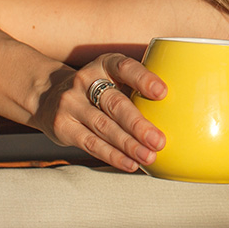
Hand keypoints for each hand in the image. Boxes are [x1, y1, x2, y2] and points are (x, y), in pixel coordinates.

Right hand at [32, 53, 166, 172]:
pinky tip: (130, 163)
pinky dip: (113, 155)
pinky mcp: (63, 126)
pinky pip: (91, 143)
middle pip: (114, 103)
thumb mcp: (114, 76)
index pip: (125, 67)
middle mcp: (85, 80)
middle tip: (159, 140)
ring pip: (103, 127)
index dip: (143, 79)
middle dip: (138, 124)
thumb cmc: (99, 87)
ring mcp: (70, 104)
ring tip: (149, 156)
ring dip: (128, 145)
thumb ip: (138, 86)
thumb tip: (180, 108)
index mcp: (104, 64)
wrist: (48, 94)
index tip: (162, 93)